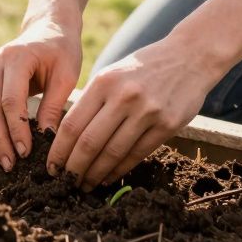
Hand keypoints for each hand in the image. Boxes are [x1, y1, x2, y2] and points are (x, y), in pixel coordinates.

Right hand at [0, 16, 81, 170]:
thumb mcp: (66, 75)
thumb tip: (46, 140)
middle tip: (11, 165)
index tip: (27, 153)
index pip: (10, 101)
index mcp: (16, 57)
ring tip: (4, 163)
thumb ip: (54, 106)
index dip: (17, 129)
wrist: (47, 28)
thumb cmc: (61, 50)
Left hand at [47, 36, 219, 189]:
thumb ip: (92, 101)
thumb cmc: (144, 68)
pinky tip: (109, 177)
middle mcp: (124, 96)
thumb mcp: (113, 74)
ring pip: (113, 153)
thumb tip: (67, 137)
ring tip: (86, 185)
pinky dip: (119, 170)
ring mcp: (147, 111)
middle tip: (65, 182)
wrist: (190, 57)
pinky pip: (137, 154)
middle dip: (73, 168)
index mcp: (104, 82)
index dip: (59, 151)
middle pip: (89, 143)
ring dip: (96, 174)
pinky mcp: (167, 125)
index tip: (51, 167)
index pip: (73, 124)